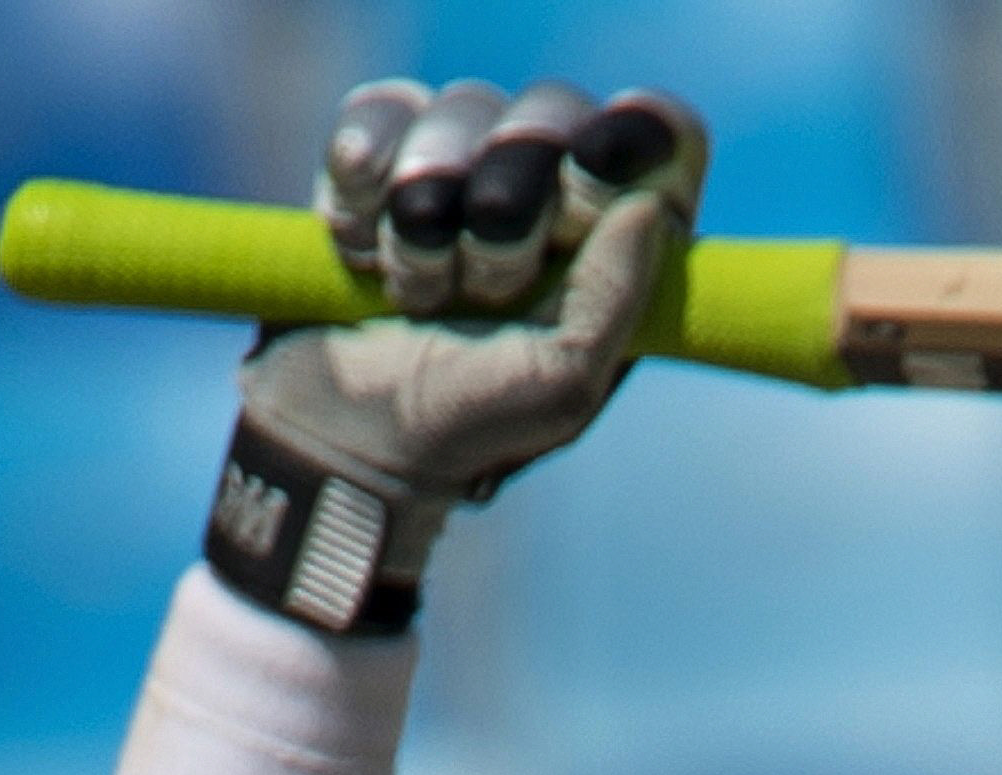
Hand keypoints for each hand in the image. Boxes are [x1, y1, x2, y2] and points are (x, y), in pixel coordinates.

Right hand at [203, 78, 706, 631]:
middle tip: (484, 289)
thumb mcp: (562, 383)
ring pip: (463, 108)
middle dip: (510, 200)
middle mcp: (548, 189)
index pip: (660, 135)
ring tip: (414, 294)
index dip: (632, 141)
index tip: (589, 188)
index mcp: (615, 242)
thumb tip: (651, 202)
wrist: (341, 440)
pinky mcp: (381, 161)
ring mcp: (463, 167)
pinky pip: (382, 112)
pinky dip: (365, 176)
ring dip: (428, 207)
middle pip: (553, 110)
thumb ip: (618, 295)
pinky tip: (356, 245)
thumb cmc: (469, 424)